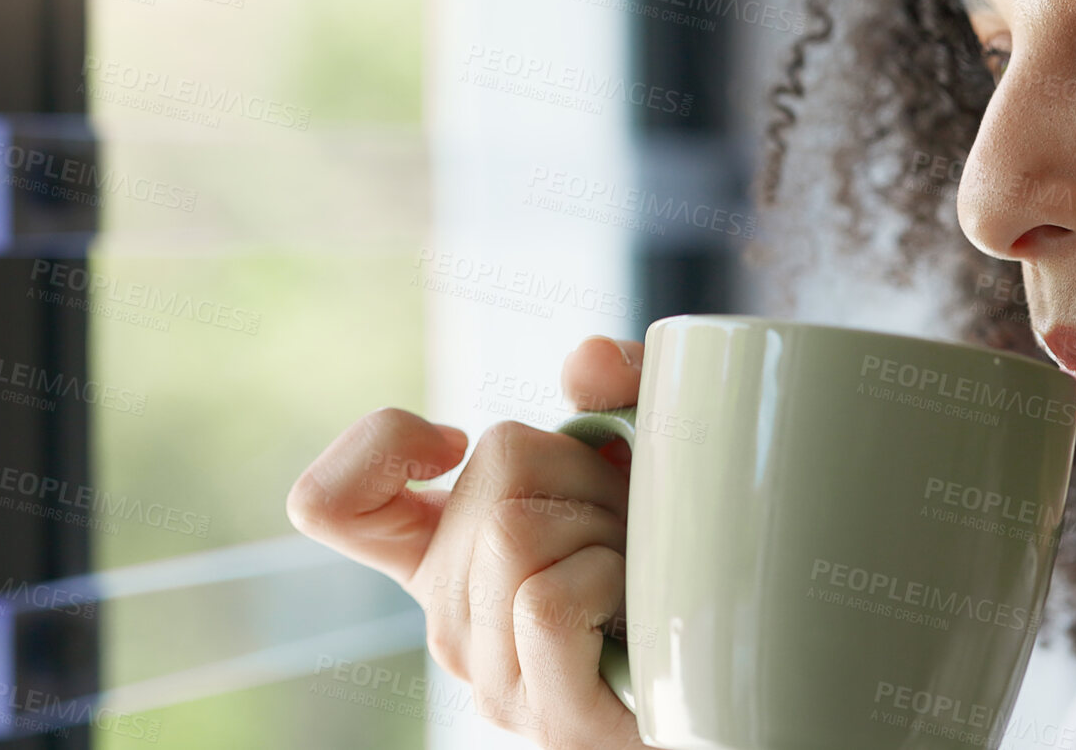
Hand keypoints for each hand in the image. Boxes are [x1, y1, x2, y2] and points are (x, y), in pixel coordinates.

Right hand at [287, 336, 652, 748]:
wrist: (748, 663)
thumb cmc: (683, 551)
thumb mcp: (648, 446)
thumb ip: (622, 380)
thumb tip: (584, 361)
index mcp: (443, 552)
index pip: (326, 506)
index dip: (375, 447)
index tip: (454, 442)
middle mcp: (450, 616)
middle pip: (486, 476)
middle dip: (584, 470)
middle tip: (624, 521)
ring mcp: (495, 676)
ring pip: (515, 533)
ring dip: (607, 526)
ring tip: (638, 566)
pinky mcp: (550, 719)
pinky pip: (546, 602)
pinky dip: (608, 579)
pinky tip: (636, 609)